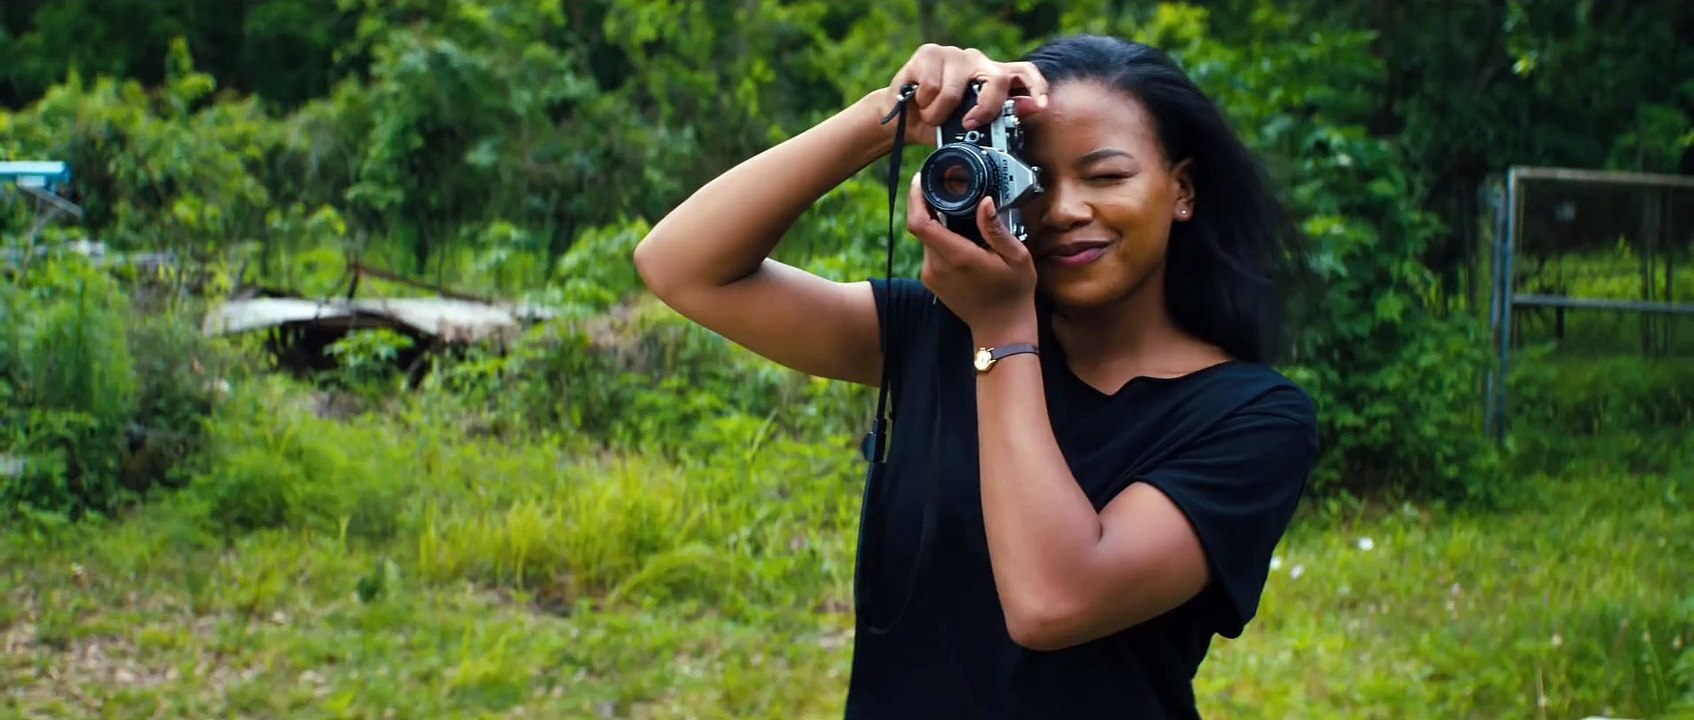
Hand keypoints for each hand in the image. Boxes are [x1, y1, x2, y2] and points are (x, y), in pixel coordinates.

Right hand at [883, 44, 1049, 145]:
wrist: (902, 121)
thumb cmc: (938, 125)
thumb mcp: (969, 130)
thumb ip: (998, 119)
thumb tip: (1030, 109)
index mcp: (991, 78)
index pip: (1023, 72)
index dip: (1036, 87)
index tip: (1041, 105)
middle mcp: (977, 61)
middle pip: (996, 80)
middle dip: (985, 109)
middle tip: (968, 125)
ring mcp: (953, 54)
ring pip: (954, 91)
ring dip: (938, 114)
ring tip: (931, 116)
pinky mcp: (928, 53)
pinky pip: (931, 86)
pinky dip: (922, 103)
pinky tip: (918, 101)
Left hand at [907, 172, 1038, 337]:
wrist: (1002, 328)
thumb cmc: (1014, 292)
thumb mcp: (1017, 257)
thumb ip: (997, 229)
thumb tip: (984, 202)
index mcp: (957, 257)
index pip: (920, 223)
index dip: (915, 198)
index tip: (922, 180)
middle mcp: (937, 267)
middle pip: (921, 226)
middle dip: (931, 206)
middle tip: (950, 191)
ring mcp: (931, 275)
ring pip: (926, 238)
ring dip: (938, 224)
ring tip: (962, 217)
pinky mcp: (930, 280)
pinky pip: (930, 251)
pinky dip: (941, 240)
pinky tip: (962, 239)